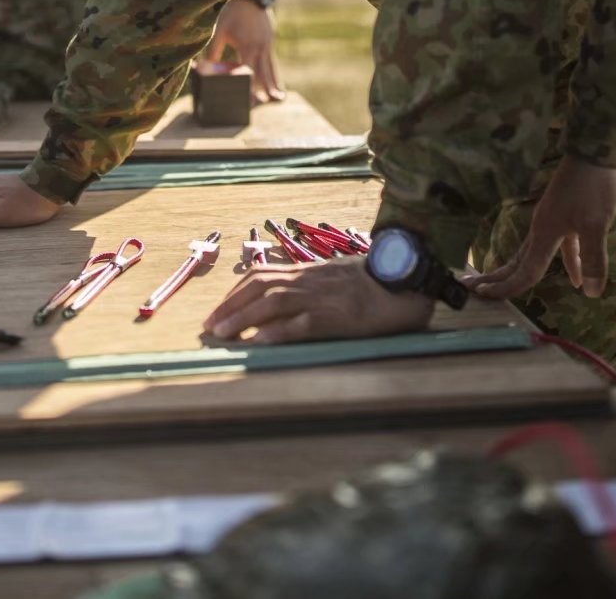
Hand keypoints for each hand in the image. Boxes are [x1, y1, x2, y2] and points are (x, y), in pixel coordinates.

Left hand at [202, 257, 433, 344]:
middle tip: (209, 327)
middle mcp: (309, 280)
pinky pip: (300, 323)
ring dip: (243, 318)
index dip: (236, 292)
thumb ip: (311, 286)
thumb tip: (284, 300)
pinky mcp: (336, 316)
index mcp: (308, 272)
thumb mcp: (336, 280)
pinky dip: (275, 333)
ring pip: (272, 303)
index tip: (218, 310)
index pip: (261, 275)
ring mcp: (321, 297)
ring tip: (222, 336)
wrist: (405, 283)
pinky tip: (257, 344)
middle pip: (259, 286)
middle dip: (230, 306)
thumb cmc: (373, 284)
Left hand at [205, 0, 284, 102]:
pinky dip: (274, 72)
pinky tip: (276, 81)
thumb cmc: (232, 13)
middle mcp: (260, 48)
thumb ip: (213, 51)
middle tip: (266, 104)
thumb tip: (202, 68)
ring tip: (278, 98)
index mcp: (247, 47)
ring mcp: (267, 44)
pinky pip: (272, 60)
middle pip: (263, 74)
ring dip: (274, 83)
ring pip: (271, 68)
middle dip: (264, 90)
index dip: (250, 88)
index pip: (249, 73)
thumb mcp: (219, 31)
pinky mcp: (270, 41)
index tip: (251, 101)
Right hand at [468, 155, 615, 300]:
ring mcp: (553, 221)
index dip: (507, 287)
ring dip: (521, 271)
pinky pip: (560, 247)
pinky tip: (576, 278)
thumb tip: (590, 294)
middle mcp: (542, 228)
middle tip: (473, 290)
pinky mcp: (567, 216)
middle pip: (517, 261)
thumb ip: (593, 259)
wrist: (596, 151)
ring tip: (509, 286)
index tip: (483, 297)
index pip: (524, 269)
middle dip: (497, 277)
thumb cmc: (593, 188)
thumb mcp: (596, 225)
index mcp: (544, 232)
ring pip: (534, 253)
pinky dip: (565, 262)